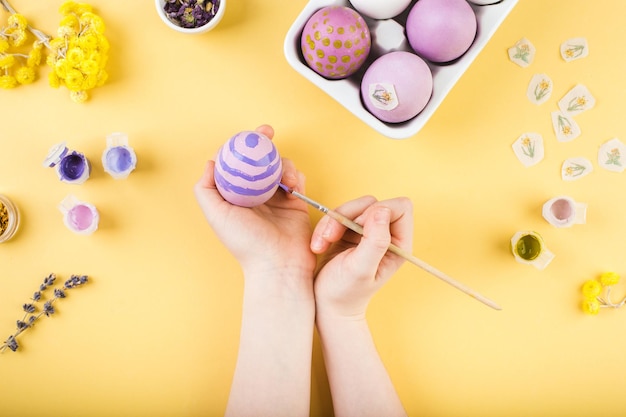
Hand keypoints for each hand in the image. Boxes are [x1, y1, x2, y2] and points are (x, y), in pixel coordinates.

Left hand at [194, 125, 316, 280]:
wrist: (278, 264)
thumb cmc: (246, 244)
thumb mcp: (217, 215)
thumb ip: (207, 189)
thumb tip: (211, 163)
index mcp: (235, 195)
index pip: (235, 163)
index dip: (239, 146)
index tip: (245, 136)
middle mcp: (254, 194)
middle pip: (258, 160)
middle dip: (263, 143)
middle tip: (267, 132)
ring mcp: (275, 197)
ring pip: (278, 166)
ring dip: (282, 164)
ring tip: (286, 179)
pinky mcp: (294, 201)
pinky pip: (297, 178)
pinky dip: (296, 176)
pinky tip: (294, 187)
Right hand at [311, 196, 412, 317]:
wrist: (326, 305)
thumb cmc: (345, 293)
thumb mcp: (360, 269)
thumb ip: (375, 241)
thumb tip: (381, 210)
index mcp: (399, 244)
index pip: (401, 207)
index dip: (379, 211)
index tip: (358, 228)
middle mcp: (386, 236)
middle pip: (373, 203)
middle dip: (348, 216)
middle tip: (332, 237)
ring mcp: (367, 232)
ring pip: (353, 206)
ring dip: (332, 222)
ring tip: (321, 245)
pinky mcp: (349, 231)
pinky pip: (339, 214)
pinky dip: (325, 226)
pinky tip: (318, 246)